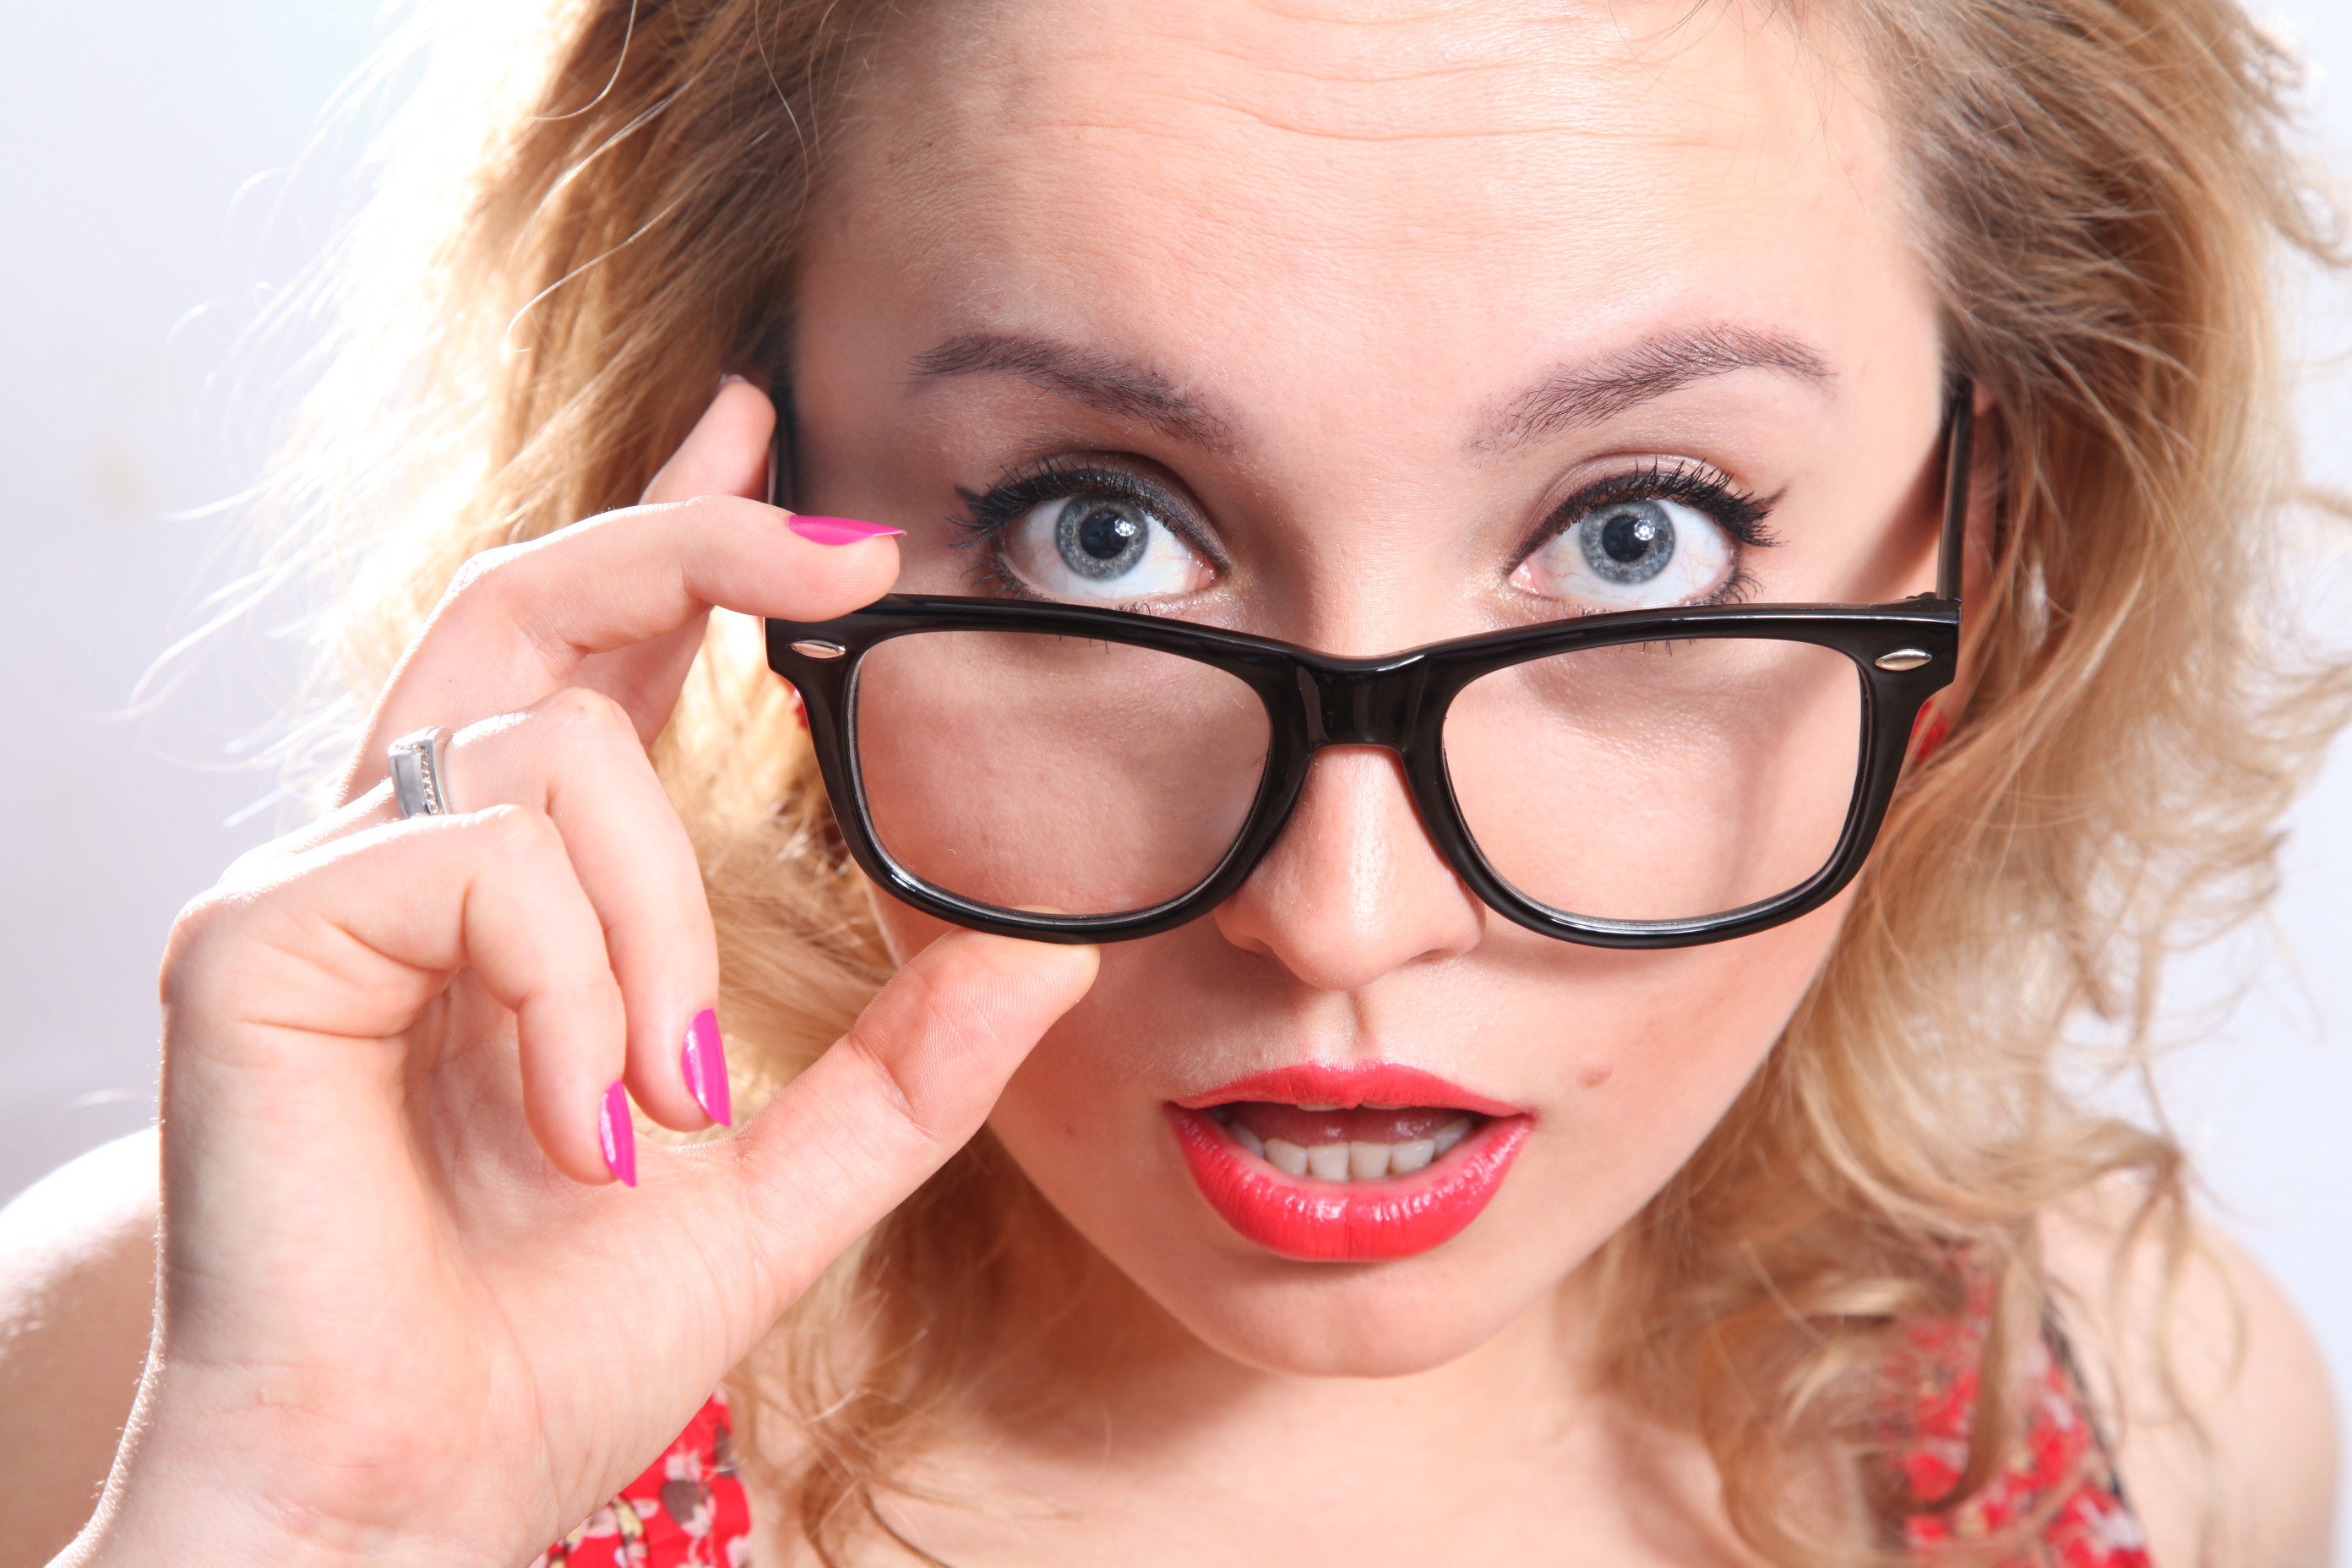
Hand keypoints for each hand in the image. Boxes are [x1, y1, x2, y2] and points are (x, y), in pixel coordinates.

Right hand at [69, 381, 1098, 1567]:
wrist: (407, 1496)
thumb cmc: (547, 1344)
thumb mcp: (774, 1185)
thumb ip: (904, 1068)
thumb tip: (1049, 947)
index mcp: (511, 888)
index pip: (590, 648)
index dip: (677, 523)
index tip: (766, 418)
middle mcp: (398, 853)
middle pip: (535, 593)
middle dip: (695, 537)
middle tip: (850, 544)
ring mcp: (310, 885)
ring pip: (554, 755)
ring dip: (663, 929)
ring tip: (660, 1104)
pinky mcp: (249, 940)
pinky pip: (484, 862)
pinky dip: (574, 986)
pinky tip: (577, 1119)